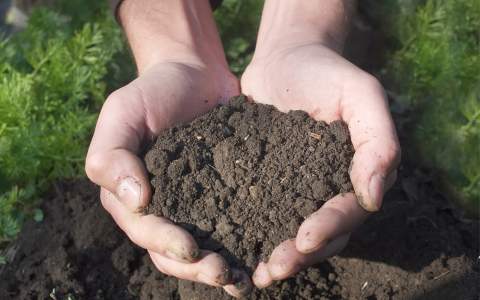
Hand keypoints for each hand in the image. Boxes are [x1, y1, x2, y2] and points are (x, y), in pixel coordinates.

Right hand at [85, 0, 251, 295]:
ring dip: (218, 268)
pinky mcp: (222, 196)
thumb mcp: (123, 112)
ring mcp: (192, 206)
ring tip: (242, 279)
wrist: (194, 75)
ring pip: (200, 250)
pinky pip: (229, 227)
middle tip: (223, 274)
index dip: (165, 243)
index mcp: (130, 196)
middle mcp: (160, 209)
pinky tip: (259, 258)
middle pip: (172, 251)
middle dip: (196, 267)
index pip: (144, 230)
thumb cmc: (153, 91)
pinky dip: (241, 246)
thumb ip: (113, 154)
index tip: (191, 248)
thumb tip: (135, 201)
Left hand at [241, 40, 399, 286]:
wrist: (285, 57)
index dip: (329, 227)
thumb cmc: (326, 71)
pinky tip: (231, 247)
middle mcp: (328, 189)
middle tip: (272, 270)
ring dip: (275, 254)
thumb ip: (378, 141)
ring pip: (290, 231)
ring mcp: (296, 189)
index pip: (348, 210)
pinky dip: (250, 232)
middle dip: (298, 254)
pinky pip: (260, 212)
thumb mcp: (360, 94)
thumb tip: (374, 196)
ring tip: (253, 273)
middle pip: (320, 233)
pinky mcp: (266, 183)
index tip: (304, 239)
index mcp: (356, 174)